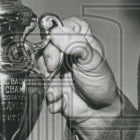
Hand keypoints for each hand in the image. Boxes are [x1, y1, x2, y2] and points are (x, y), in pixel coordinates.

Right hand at [40, 17, 121, 139]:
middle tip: (54, 70)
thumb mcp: (93, 61)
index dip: (55, 35)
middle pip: (44, 46)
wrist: (98, 112)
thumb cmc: (101, 84)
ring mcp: (56, 68)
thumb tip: (57, 32)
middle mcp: (65, 52)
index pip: (61, 26)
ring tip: (59, 91)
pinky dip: (49, 95)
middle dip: (47, 61)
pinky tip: (60, 99)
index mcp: (78, 40)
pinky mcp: (50, 84)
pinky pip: (40, 86)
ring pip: (39, 68)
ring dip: (48, 82)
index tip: (57, 46)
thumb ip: (77, 45)